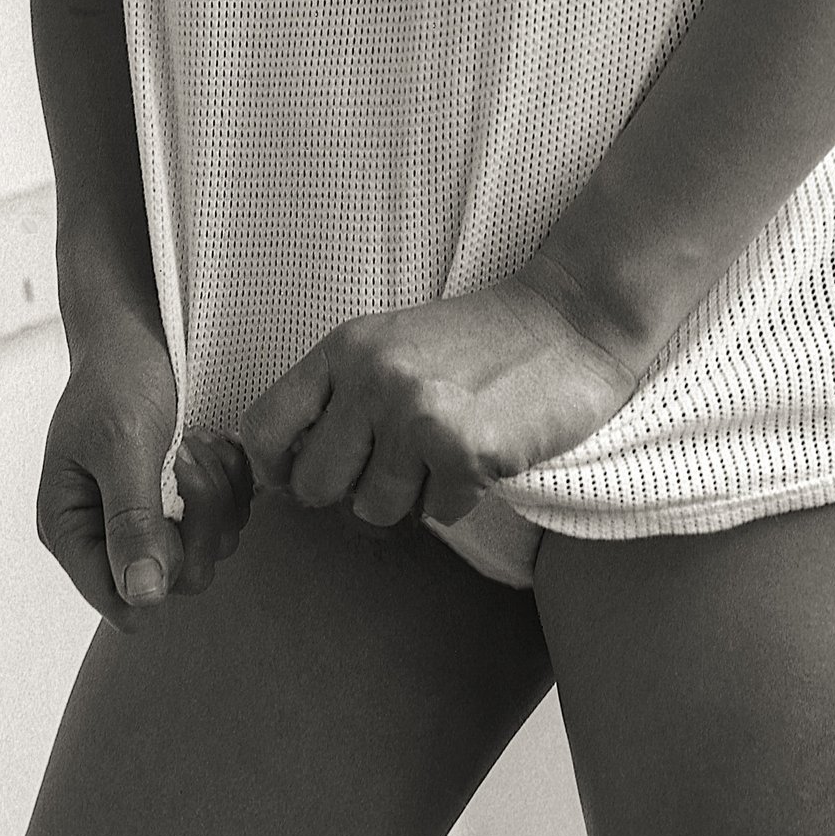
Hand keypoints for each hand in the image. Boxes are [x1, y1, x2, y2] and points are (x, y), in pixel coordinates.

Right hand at [34, 319, 253, 631]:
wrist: (139, 329)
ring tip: (195, 440)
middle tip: (185, 453)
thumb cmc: (118, 376)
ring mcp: (149, 521)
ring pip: (212, 550)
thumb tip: (142, 597)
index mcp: (72, 529)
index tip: (168, 501)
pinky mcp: (183, 504)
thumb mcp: (122, 442)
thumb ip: (131, 521)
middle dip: (197, 515)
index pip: (122, 604)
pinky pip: (229, 522)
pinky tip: (212, 443)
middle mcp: (107, 536)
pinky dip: (232, 482)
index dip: (161, 567)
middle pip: (178, 579)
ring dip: (218, 492)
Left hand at [237, 275, 638, 530]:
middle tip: (397, 462)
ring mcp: (416, 413)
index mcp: (345, 347)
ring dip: (411, 495)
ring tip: (445, 446)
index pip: (263, 428)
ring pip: (374, 509)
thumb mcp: (390, 344)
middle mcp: (371, 377)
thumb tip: (288, 471)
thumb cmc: (479, 341)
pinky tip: (482, 452)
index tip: (302, 473)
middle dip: (350, 490)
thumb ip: (341, 394)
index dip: (275, 466)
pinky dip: (460, 496)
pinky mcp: (464, 449)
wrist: (571, 321)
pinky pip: (437, 514)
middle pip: (314, 486)